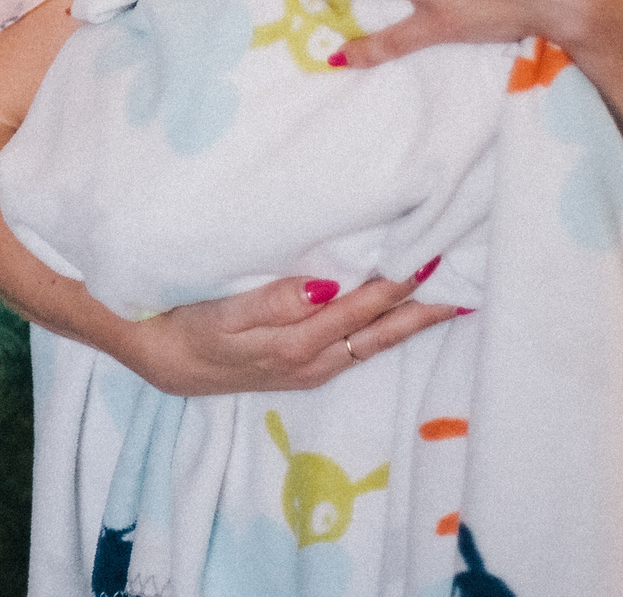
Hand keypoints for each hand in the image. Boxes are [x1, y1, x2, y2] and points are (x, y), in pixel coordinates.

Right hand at [122, 270, 462, 396]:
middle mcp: (313, 361)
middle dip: (423, 309)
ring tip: (446, 300)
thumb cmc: (187, 326)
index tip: (433, 254)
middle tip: (465, 282)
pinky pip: (356, 348)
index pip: (363, 307)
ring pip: (372, 343)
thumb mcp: (223, 314)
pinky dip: (383, 331)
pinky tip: (394, 317)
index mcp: (298, 343)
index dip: (400, 283)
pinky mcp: (301, 367)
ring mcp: (310, 368)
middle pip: (380, 333)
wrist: (158, 361)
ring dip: (410, 322)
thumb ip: (274, 301)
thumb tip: (327, 287)